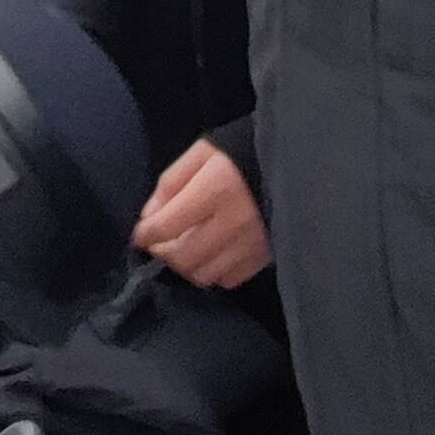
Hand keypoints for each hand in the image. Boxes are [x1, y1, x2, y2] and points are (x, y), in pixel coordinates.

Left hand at [133, 140, 271, 285]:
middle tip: (162, 242)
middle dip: (163, 253)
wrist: (294, 162)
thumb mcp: (202, 154)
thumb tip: (149, 216)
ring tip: (187, 248)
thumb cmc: (240, 154)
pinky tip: (213, 253)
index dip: (145, 234)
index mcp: (215, 189)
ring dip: (187, 265)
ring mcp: (251, 244)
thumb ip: (171, 183)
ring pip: (204, 274)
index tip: (140, 235)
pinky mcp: (265, 256)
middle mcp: (233, 222)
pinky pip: (229, 280)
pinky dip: (214, 271)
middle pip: (183, 257)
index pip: (166, 226)